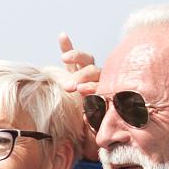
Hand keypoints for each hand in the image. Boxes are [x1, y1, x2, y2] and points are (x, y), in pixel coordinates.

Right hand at [55, 31, 100, 162]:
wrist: (86, 128)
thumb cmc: (92, 132)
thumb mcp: (96, 132)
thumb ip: (98, 129)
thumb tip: (103, 131)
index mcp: (105, 96)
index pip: (101, 87)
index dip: (93, 88)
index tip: (84, 92)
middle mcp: (98, 82)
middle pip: (92, 71)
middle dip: (81, 76)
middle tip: (71, 86)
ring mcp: (87, 75)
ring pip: (85, 61)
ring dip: (76, 58)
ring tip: (66, 58)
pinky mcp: (74, 71)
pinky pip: (73, 57)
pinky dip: (67, 47)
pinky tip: (62, 36)